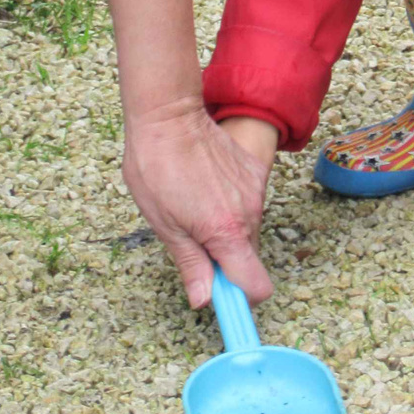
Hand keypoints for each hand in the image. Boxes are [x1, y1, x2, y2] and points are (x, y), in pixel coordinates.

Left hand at [122, 99, 274, 308]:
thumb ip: (191, 264)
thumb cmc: (156, 167)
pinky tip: (205, 187)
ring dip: (225, 231)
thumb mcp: (164, 224)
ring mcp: (254, 189)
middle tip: (192, 241)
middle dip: (225, 260)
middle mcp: (248, 213)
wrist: (169, 114)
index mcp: (225, 232)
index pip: (256, 287)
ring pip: (246, 230)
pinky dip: (231, 204)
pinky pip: (247, 202)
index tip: (221, 297)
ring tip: (193, 208)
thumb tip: (204, 299)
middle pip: (248, 258)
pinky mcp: (254, 169)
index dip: (240, 299)